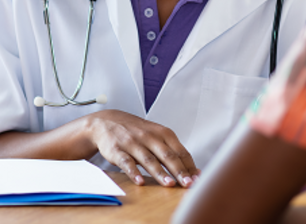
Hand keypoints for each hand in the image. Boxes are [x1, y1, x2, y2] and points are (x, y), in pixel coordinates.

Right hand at [84, 110, 199, 187]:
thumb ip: (172, 151)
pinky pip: (127, 162)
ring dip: (160, 173)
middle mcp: (150, 137)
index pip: (180, 152)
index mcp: (163, 133)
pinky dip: (134, 172)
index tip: (197, 179)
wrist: (108, 121)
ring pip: (149, 159)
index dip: (190, 167)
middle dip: (179, 171)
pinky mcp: (117, 150)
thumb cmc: (138, 132)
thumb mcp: (157, 136)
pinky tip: (140, 181)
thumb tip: (192, 171)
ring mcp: (133, 143)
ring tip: (169, 184)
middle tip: (188, 184)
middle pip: (168, 156)